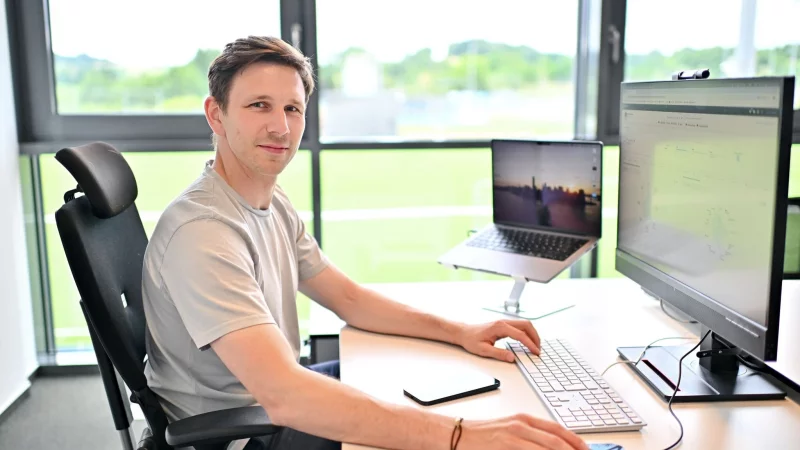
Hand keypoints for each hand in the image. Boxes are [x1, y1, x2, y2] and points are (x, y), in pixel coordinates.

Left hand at [458, 319, 540, 361]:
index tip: (536, 352)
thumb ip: (499, 354)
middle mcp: (504, 322)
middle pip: (526, 325)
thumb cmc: (471, 340)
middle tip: (538, 349)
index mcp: (500, 327)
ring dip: (532, 334)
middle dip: (535, 336)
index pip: (520, 334)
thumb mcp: (483, 350)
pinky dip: (527, 333)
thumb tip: (512, 358)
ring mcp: (504, 322)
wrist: (464, 333)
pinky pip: (520, 326)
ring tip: (535, 346)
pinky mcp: (504, 325)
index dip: (530, 344)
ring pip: (525, 324)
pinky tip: (528, 341)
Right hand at [458, 414, 588, 449]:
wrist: (455, 434)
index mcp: (524, 420)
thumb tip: (549, 445)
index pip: (557, 430)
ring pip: (547, 448)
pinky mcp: (505, 446)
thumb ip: (529, 437)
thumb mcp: (508, 430)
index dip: (575, 441)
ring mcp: (513, 436)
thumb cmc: (480, 435)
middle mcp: (521, 425)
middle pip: (556, 441)